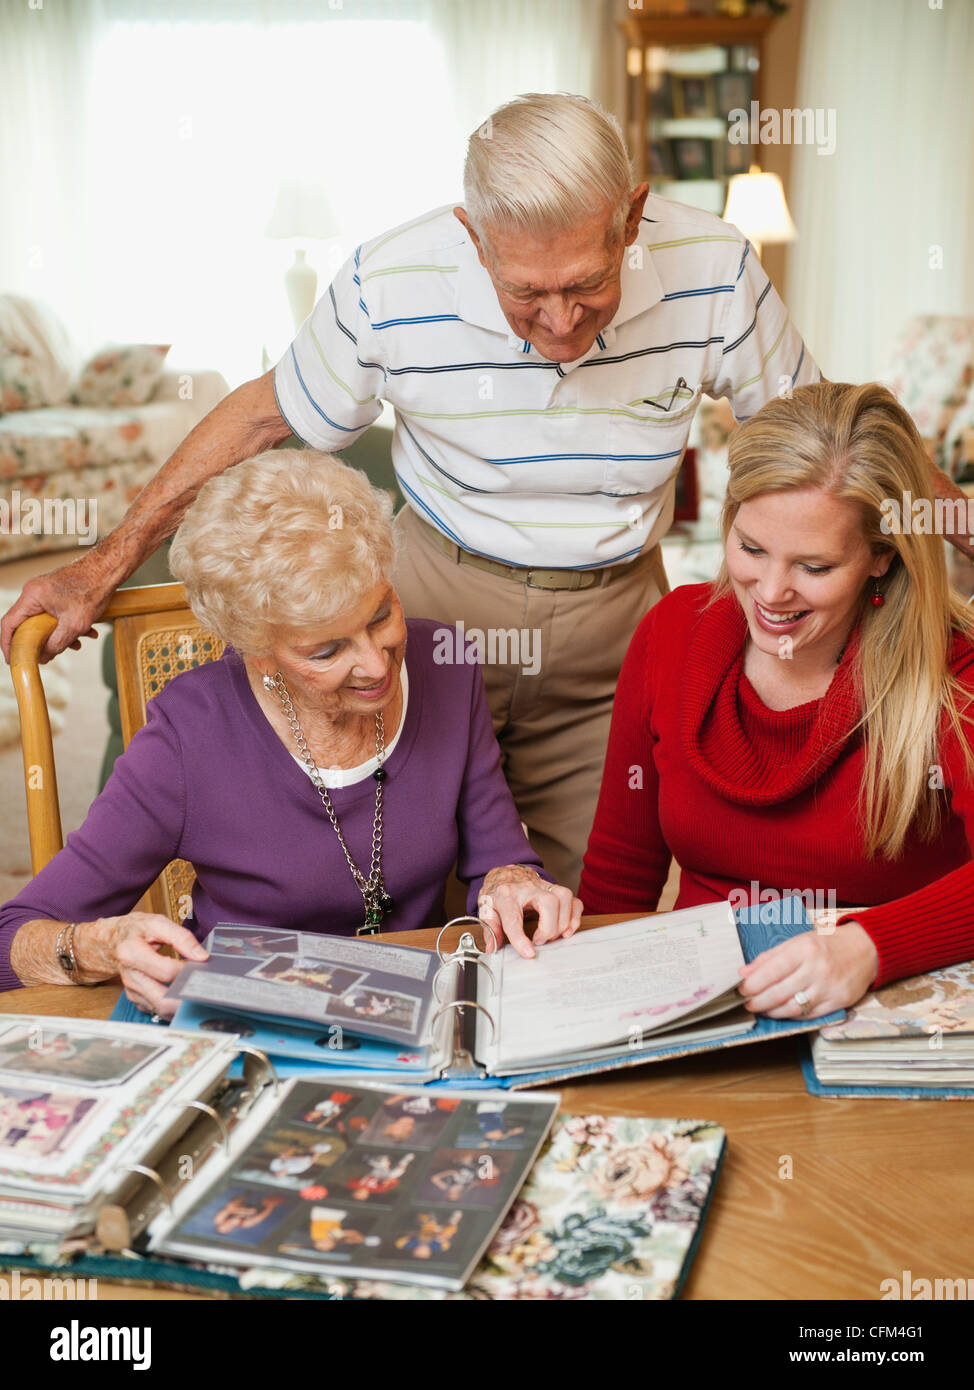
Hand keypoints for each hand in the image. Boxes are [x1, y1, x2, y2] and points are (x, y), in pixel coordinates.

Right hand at [1, 550, 115, 662]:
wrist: (109, 568)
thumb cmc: (93, 590)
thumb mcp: (74, 625)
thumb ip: (56, 644)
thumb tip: (43, 658)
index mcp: (32, 596)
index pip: (9, 624)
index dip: (9, 645)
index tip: (12, 660)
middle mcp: (35, 592)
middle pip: (28, 624)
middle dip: (42, 642)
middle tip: (52, 655)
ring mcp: (46, 591)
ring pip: (45, 621)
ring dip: (60, 635)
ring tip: (78, 643)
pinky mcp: (57, 592)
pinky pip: (56, 614)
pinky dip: (68, 625)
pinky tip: (88, 631)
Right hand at [75, 912, 208, 1018]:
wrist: (114, 940)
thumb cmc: (137, 930)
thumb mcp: (158, 923)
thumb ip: (182, 938)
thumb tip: (201, 956)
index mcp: (131, 953)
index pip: (166, 971)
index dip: (188, 971)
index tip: (201, 966)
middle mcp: (130, 976)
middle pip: (163, 1000)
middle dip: (187, 999)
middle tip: (206, 991)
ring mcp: (132, 991)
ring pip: (161, 1009)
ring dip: (182, 1005)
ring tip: (198, 993)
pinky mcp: (136, 999)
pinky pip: (157, 1010)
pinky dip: (172, 1006)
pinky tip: (182, 994)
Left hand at [477, 865, 582, 959]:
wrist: (506, 875)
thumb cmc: (498, 895)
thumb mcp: (486, 910)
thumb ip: (489, 928)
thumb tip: (492, 947)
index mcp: (507, 895)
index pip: (514, 917)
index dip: (521, 938)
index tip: (529, 953)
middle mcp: (528, 888)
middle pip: (549, 903)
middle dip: (548, 928)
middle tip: (539, 941)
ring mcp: (545, 887)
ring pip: (564, 897)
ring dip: (563, 922)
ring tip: (553, 936)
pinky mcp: (557, 891)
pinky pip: (574, 901)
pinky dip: (575, 917)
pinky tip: (566, 930)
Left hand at [736, 920, 878, 1018]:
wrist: (865, 949)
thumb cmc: (827, 944)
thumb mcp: (797, 942)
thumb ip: (770, 957)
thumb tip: (744, 973)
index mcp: (804, 949)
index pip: (771, 970)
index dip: (753, 983)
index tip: (742, 989)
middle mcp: (817, 968)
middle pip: (780, 992)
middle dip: (758, 1001)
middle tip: (748, 1003)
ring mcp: (829, 987)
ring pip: (793, 1008)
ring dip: (773, 1012)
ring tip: (762, 1009)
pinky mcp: (838, 1002)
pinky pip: (810, 1015)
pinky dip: (792, 1016)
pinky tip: (782, 1012)